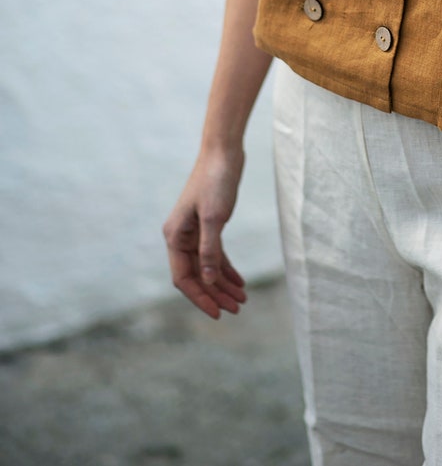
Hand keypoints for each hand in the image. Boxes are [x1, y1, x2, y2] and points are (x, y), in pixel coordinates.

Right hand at [162, 147, 247, 319]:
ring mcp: (194, 231)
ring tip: (242, 300)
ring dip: (223, 284)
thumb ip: (210, 251)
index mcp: (175, 236)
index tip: (218, 314)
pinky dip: (227, 268)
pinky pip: (215, 254)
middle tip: (237, 309)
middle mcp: (181, 236)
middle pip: (197, 275)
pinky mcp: (209, 224)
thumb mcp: (214, 218)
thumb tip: (209, 281)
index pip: (184, 278)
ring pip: (207, 267)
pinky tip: (240, 281)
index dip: (200, 297)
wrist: (223, 152)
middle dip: (215, 294)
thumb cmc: (216, 181)